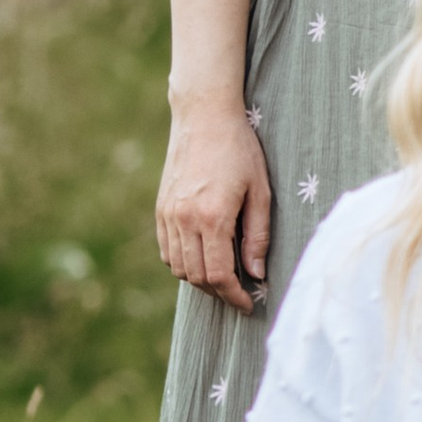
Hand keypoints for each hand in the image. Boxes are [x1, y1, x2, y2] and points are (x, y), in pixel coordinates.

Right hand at [156, 93, 272, 310]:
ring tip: (223, 279)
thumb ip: (258, 236)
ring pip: (179, 268)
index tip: (247, 304)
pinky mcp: (161, 209)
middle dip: (219, 293)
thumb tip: (256, 274)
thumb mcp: (260, 191)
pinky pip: (167, 251)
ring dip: (200, 280)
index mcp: (212, 217)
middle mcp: (184, 219)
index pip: (219, 275)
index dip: (234, 296)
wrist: (204, 117)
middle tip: (239, 295)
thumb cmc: (240, 150)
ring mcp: (168, 214)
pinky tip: (202, 259)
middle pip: (197, 277)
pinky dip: (182, 263)